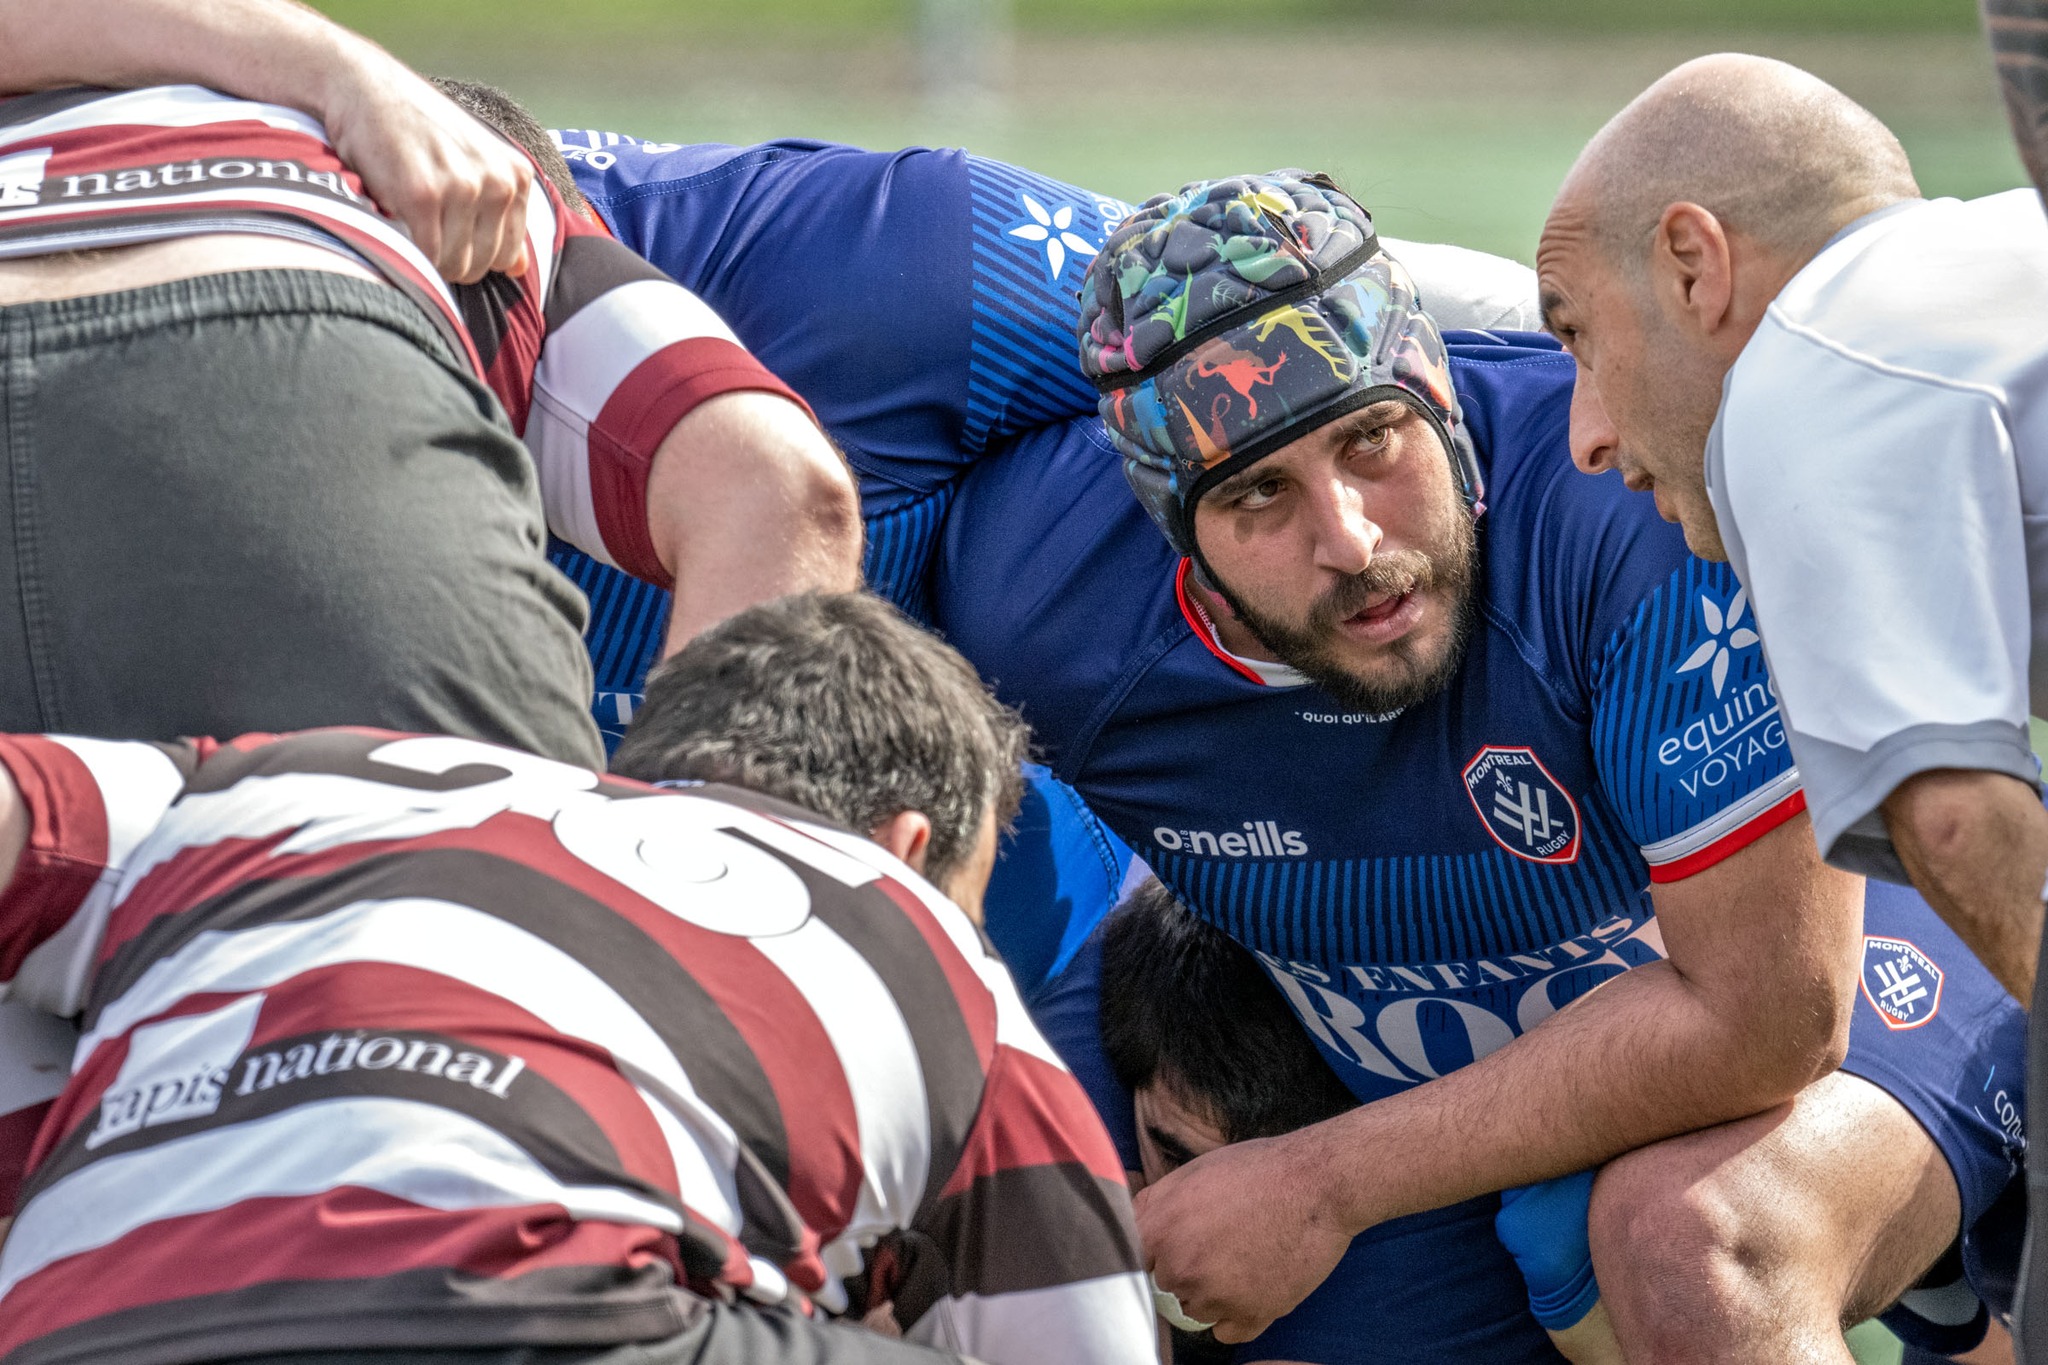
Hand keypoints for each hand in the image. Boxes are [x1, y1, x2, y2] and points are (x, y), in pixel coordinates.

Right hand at [315, 48, 531, 283]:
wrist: (365, 87)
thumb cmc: (418, 129)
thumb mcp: (474, 163)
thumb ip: (501, 215)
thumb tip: (519, 269)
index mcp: (516, 176)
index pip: (508, 256)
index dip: (473, 255)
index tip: (447, 230)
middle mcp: (497, 182)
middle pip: (481, 265)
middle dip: (451, 258)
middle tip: (423, 225)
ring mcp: (462, 188)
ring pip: (454, 265)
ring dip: (427, 256)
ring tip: (409, 217)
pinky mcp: (423, 195)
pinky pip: (426, 255)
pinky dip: (409, 250)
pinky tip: (395, 218)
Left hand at [1133, 1130, 1354, 1344]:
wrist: (1315, 1183)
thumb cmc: (1255, 1170)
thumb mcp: (1192, 1173)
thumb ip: (1154, 1204)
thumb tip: (1130, 1221)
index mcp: (1159, 1231)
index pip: (1132, 1263)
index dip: (1152, 1256)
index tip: (1167, 1250)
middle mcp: (1181, 1270)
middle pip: (1165, 1290)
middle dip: (1183, 1274)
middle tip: (1215, 1247)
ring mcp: (1216, 1297)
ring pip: (1195, 1313)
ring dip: (1210, 1296)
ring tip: (1239, 1259)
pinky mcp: (1252, 1315)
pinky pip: (1226, 1332)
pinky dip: (1236, 1315)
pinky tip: (1251, 1283)